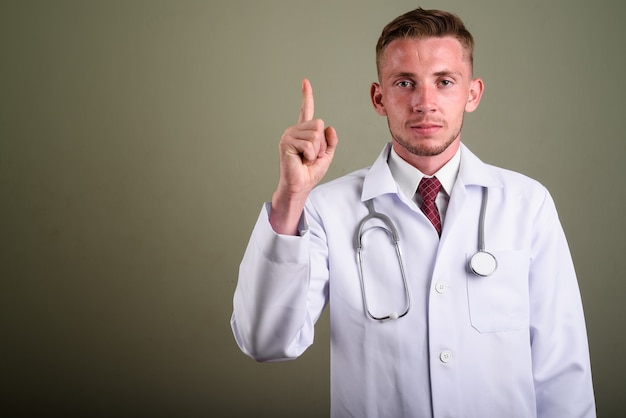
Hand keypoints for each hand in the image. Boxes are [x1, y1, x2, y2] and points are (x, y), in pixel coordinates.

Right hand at [270, 79, 338, 233]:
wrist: (299, 186)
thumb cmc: (309, 172)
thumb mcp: (327, 155)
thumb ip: (331, 141)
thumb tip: (329, 128)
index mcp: (303, 132)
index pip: (306, 110)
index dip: (307, 96)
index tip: (305, 82)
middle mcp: (295, 130)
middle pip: (319, 124)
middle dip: (322, 143)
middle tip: (312, 156)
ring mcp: (289, 135)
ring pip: (315, 134)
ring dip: (316, 151)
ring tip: (306, 159)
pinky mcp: (287, 142)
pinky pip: (309, 144)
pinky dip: (310, 155)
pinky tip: (301, 160)